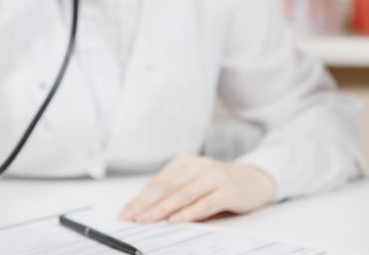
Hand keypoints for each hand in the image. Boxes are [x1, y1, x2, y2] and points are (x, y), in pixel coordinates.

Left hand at [120, 154, 275, 222]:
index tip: (126, 212)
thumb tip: (145, 210)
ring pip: (184, 194)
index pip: (158, 182)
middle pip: (167, 187)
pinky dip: (190, 212)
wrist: (254, 179)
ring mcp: (215, 176)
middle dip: (147, 204)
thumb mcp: (194, 182)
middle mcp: (199, 165)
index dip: (140, 198)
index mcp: (185, 161)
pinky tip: (177, 220)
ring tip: (148, 219)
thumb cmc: (218, 183)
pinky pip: (206, 203)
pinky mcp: (230, 190)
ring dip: (163, 208)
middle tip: (132, 217)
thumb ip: (174, 192)